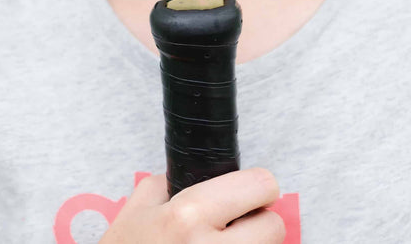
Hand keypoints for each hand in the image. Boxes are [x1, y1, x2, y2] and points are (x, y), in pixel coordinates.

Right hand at [100, 168, 284, 242]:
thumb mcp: (136, 209)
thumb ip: (169, 183)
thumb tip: (199, 173)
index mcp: (187, 216)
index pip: (260, 186)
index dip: (256, 187)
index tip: (248, 192)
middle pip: (274, 227)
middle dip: (258, 222)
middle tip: (236, 225)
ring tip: (221, 243)